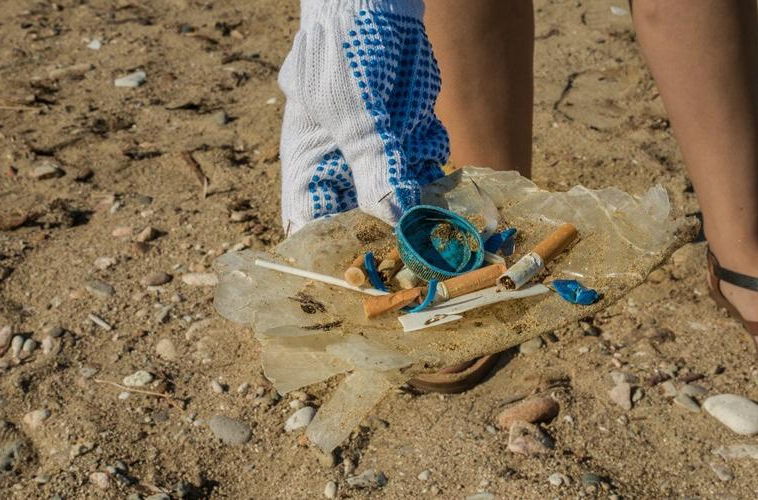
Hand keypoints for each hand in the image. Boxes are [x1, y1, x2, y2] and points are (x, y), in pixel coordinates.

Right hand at [278, 0, 448, 235]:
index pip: (315, 230)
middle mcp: (345, 171)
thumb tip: (392, 215)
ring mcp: (380, 158)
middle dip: (395, 238)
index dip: (338, 258)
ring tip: (445, 215)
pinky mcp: (410, 141)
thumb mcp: (351, 109)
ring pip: (406, 203)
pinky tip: (448, 175)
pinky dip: (441, 178)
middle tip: (426, 251)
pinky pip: (429, 174)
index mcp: (310, 168)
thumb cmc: (342, 50)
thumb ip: (372, 161)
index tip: (372, 275)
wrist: (376, 5)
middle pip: (367, 225)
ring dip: (426, 208)